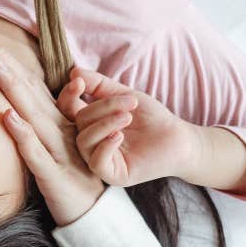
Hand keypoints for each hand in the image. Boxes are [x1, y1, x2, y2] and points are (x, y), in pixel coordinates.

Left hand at [0, 29, 104, 225]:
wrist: (95, 212)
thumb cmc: (71, 174)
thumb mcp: (56, 143)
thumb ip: (41, 119)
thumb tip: (15, 100)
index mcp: (54, 119)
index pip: (25, 82)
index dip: (4, 58)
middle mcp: (55, 126)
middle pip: (25, 88)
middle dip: (1, 60)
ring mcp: (56, 147)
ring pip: (31, 112)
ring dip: (12, 86)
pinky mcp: (53, 173)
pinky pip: (35, 152)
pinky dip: (22, 133)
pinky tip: (7, 116)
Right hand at [55, 68, 197, 187]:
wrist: (178, 138)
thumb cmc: (152, 118)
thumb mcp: (124, 95)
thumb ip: (99, 85)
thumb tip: (74, 71)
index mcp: (90, 123)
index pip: (67, 110)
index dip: (68, 96)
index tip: (80, 82)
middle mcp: (90, 142)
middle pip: (79, 121)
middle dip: (103, 108)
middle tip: (130, 102)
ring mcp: (99, 159)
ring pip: (84, 141)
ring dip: (105, 124)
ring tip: (128, 117)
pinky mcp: (112, 175)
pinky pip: (96, 162)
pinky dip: (105, 146)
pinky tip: (120, 136)